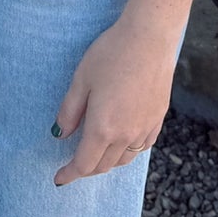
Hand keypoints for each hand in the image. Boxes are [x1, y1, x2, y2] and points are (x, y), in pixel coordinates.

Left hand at [52, 12, 177, 184]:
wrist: (150, 37)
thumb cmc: (111, 54)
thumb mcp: (81, 80)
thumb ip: (70, 111)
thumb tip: (60, 134)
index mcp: (103, 128)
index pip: (84, 164)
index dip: (69, 174)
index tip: (59, 178)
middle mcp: (126, 134)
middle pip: (104, 165)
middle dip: (86, 169)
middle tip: (73, 164)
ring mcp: (145, 128)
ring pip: (124, 159)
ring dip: (107, 162)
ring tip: (96, 154)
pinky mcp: (158, 118)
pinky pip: (141, 146)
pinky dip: (128, 151)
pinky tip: (122, 141)